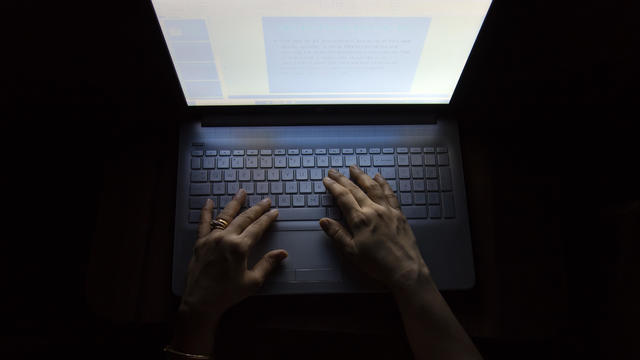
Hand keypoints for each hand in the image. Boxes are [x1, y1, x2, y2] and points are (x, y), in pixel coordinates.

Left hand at [181, 189, 286, 318]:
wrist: (200, 301)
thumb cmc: (228, 293)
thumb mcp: (252, 281)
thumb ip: (267, 264)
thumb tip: (282, 253)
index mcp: (240, 247)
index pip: (257, 228)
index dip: (267, 219)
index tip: (274, 211)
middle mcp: (226, 238)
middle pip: (244, 218)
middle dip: (256, 208)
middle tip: (265, 200)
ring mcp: (211, 238)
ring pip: (225, 216)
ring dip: (235, 203)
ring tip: (242, 192)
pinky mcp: (200, 242)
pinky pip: (203, 223)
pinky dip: (206, 211)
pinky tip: (209, 202)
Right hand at [319, 166, 429, 290]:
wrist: (404, 268)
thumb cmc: (377, 263)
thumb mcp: (351, 252)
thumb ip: (337, 234)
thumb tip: (324, 221)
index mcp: (360, 220)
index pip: (343, 197)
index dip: (333, 187)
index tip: (327, 180)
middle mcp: (373, 210)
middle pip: (355, 189)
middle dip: (343, 179)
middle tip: (334, 171)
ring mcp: (387, 210)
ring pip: (372, 187)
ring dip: (362, 176)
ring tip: (354, 168)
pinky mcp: (398, 213)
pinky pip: (389, 193)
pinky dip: (383, 183)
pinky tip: (378, 177)